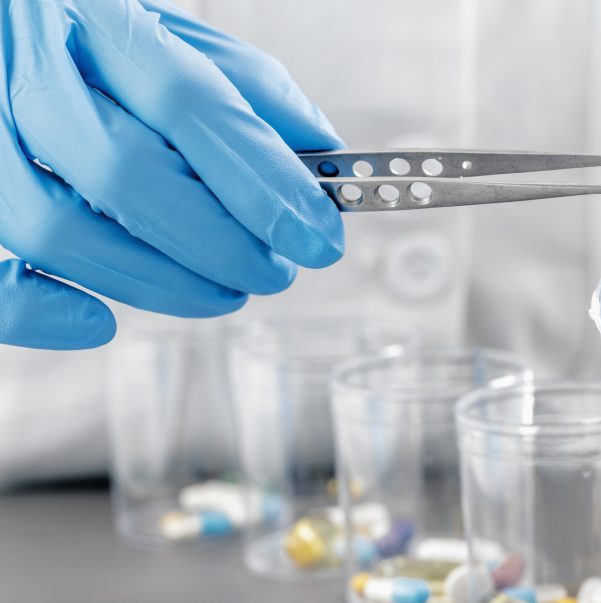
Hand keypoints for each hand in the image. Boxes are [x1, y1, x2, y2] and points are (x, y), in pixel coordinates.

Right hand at [0, 0, 343, 348]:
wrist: (11, 27)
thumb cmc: (100, 39)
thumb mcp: (179, 35)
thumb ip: (249, 90)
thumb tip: (318, 155)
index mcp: (95, 17)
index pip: (188, 103)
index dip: (262, 181)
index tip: (317, 236)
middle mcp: (23, 68)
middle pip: (124, 173)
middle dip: (220, 242)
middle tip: (275, 273)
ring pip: (55, 228)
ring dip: (158, 282)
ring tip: (225, 292)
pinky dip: (37, 313)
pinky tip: (99, 322)